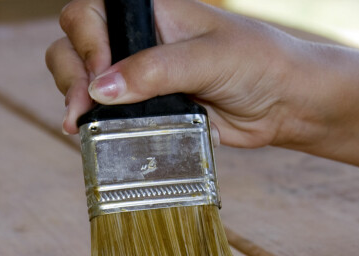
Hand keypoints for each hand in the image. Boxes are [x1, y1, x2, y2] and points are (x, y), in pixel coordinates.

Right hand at [46, 0, 322, 148]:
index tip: (100, 74)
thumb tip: (102, 87)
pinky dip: (99, 126)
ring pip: (85, 82)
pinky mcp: (148, 110)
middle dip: (72, 76)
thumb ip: (156, 70)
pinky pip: (109, 115)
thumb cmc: (259, 63)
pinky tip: (96, 139)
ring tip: (82, 126)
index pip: (91, 14)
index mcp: (150, 12)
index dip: (86, 42)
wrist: (286, 103)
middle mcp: (139, 40)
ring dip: (78, 103)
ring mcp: (140, 76)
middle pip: (74, 46)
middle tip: (83, 108)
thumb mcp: (209, 59)